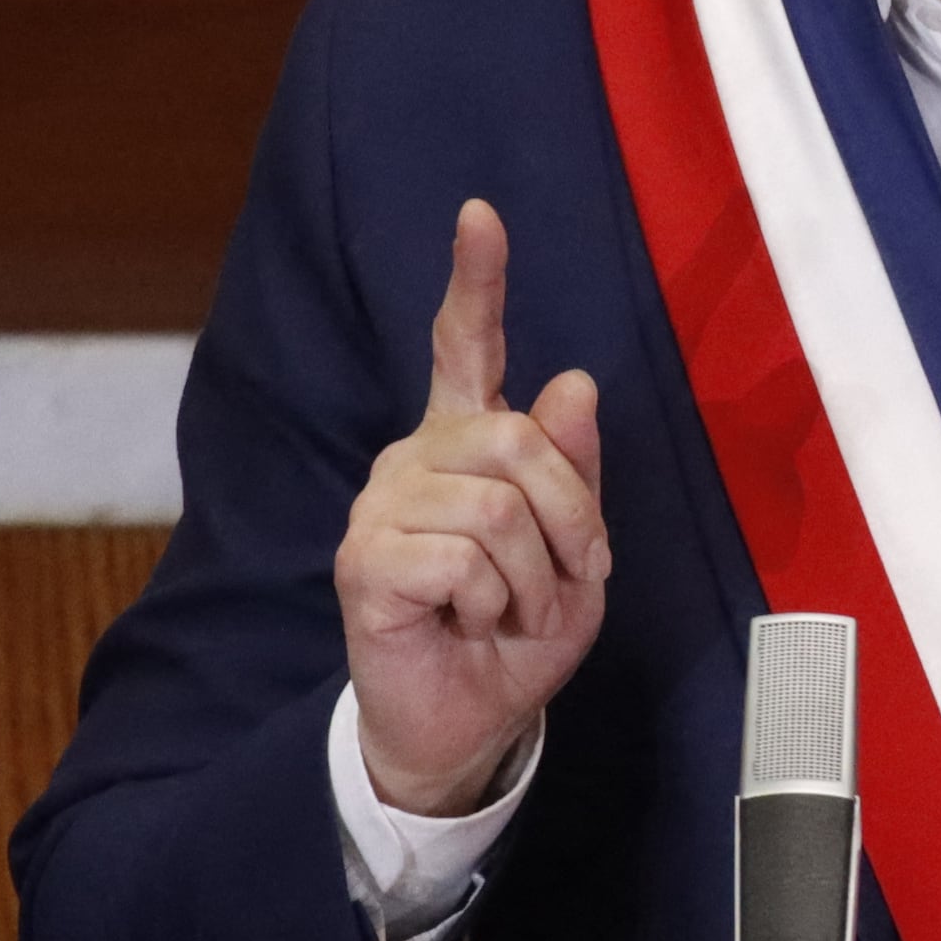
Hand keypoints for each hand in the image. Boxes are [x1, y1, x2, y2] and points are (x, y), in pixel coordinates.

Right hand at [335, 200, 611, 814]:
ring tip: (511, 612)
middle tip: (571, 579)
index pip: (466, 346)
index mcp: (466, 444)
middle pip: (516, 439)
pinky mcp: (363, 559)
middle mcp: (415, 458)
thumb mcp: (578, 557)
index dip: (477, 282)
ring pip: (495, 508)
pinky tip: (468, 624)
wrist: (466, 725)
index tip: (481, 215)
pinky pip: (462, 559)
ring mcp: (381, 505)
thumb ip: (575, 473)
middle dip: (570, 518)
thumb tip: (573, 380)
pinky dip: (493, 603)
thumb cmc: (518, 636)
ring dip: (535, 578)